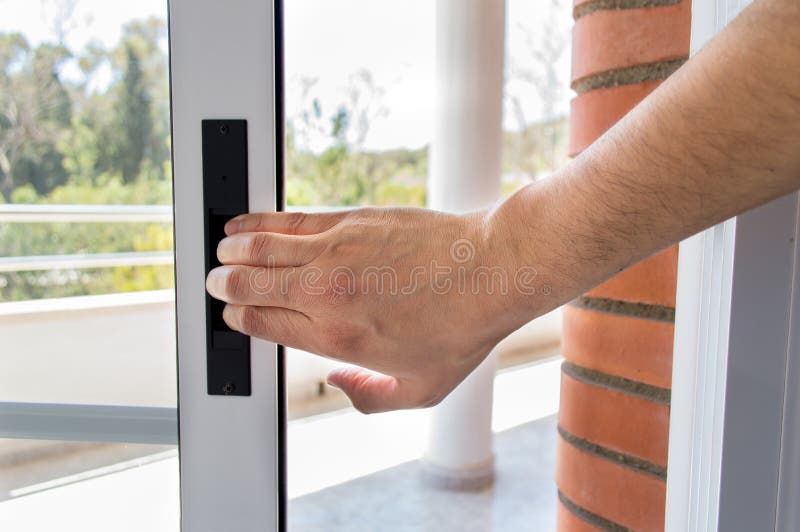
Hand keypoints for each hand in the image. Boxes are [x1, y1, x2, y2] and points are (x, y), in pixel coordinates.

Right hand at [206, 207, 538, 412]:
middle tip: (215, 283)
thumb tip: (337, 384)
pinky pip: (289, 220)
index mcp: (336, 338)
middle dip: (223, 285)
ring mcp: (334, 250)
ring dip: (233, 250)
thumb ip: (369, 396)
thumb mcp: (421, 390)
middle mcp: (326, 293)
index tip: (234, 314)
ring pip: (260, 248)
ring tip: (222, 250)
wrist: (492, 269)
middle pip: (249, 285)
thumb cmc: (462, 328)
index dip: (239, 318)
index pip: (262, 324)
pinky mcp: (349, 220)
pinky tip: (246, 224)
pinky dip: (258, 222)